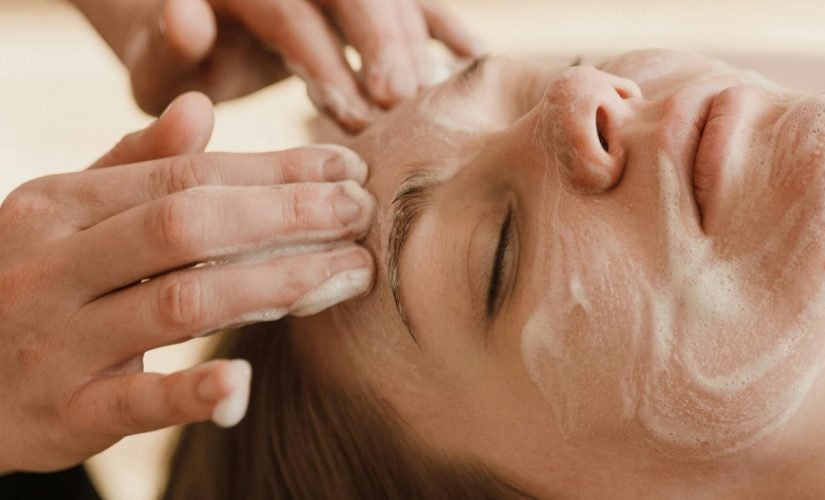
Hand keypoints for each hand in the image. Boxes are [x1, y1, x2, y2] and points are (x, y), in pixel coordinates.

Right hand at [0, 93, 375, 471]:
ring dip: (276, 285)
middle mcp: (54, 266)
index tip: (345, 169)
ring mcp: (57, 342)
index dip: (273, 171)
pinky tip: (246, 381)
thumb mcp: (61, 215)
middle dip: (286, 215)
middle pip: (188, 227)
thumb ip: (129, 165)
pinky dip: (193, 392)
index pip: (184, 176)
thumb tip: (199, 108)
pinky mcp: (65, 414)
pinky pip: (136, 401)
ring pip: (180, 302)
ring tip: (349, 273)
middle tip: (361, 214)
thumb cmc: (28, 286)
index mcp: (58, 206)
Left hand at [75, 0, 481, 131]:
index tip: (356, 114)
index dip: (326, 62)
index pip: (291, 14)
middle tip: (405, 100)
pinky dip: (442, 24)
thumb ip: (165, 45)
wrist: (191, 27)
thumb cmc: (174, 65)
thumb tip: (187, 17)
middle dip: (382, 45)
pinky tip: (471, 57)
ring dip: (414, 44)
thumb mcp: (154, 63)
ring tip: (432, 99)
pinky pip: (411, 0)